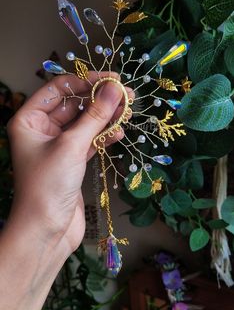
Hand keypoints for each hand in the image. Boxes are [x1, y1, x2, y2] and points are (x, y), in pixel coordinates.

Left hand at [7, 71, 130, 256]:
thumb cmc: (47, 186)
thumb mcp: (71, 145)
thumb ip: (95, 116)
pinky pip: (89, 141)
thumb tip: (115, 89)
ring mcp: (57, 146)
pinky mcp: (71, 162)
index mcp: (29, 120)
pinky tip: (118, 133)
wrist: (46, 231)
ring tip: (128, 111)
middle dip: (99, 100)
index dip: (85, 81)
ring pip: (84, 123)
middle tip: (127, 95)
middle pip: (74, 105)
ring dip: (105, 117)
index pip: (59, 89)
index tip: (112, 78)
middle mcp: (41, 130)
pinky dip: (103, 136)